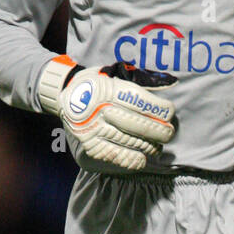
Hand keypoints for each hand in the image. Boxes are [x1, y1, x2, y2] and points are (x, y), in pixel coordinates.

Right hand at [37, 56, 175, 169]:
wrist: (63, 93)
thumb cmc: (97, 83)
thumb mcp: (114, 73)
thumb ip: (140, 80)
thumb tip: (170, 84)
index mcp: (106, 89)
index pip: (138, 101)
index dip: (158, 109)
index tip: (170, 113)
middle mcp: (97, 110)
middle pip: (136, 124)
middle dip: (158, 131)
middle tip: (169, 134)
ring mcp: (91, 130)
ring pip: (129, 142)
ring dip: (148, 147)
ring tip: (157, 147)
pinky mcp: (88, 146)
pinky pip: (115, 157)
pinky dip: (132, 160)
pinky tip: (142, 159)